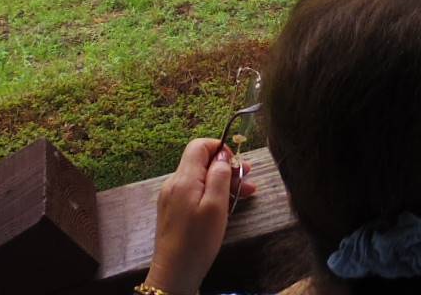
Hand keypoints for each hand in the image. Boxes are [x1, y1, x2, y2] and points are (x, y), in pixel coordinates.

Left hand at [144, 138, 255, 294]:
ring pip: (200, 178)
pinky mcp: (173, 211)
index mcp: (183, 179)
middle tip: (249, 179)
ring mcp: (171, 198)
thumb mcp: (216, 205)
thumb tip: (222, 155)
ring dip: (222, 181)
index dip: (220, 148)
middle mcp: (174, 184)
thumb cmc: (198, 240)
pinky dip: (211, 193)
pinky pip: (194, 192)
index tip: (237, 163)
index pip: (199, 145)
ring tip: (246, 194)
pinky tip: (226, 205)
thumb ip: (219, 175)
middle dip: (226, 167)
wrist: (174, 273)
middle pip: (201, 162)